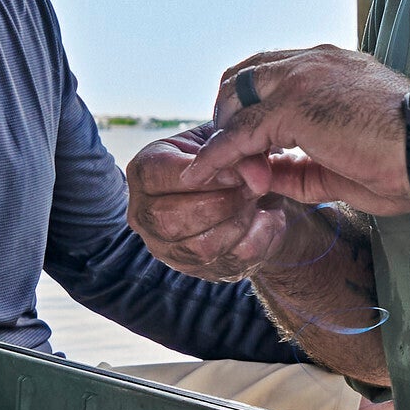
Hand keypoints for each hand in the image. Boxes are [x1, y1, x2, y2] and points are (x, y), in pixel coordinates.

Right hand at [126, 125, 322, 279]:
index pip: (157, 175)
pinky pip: (231, 261)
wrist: (248, 192)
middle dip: (222, 203)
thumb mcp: (227, 140)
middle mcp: (145, 215)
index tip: (237, 172)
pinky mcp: (198, 269)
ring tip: (256, 200)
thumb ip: (236, 146)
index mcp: (144, 172)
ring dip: (240, 221)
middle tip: (252, 188)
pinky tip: (265, 218)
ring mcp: (168, 248)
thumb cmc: (225, 160)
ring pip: (201, 247)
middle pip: (171, 219)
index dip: (203, 175)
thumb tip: (256, 175)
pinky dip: (259, 237)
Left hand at [180, 46, 409, 216]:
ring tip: (213, 170)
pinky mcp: (293, 105)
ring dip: (221, 135)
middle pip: (244, 75)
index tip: (247, 144)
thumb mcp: (341, 164)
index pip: (273, 73)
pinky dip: (218, 155)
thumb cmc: (407, 160)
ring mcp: (302, 78)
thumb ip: (299, 167)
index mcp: (332, 66)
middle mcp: (313, 62)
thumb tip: (262, 176)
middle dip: (228, 114)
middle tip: (226, 155)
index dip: (252, 106)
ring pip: (237, 99)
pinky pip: (239, 132)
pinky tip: (205, 175)